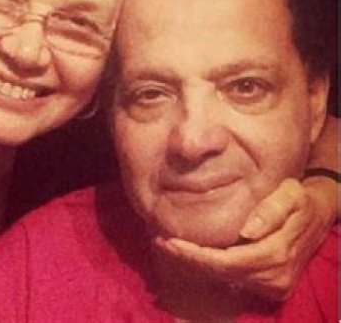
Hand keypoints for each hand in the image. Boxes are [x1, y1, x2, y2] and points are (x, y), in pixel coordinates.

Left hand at [155, 178, 335, 300]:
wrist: (319, 214)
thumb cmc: (300, 198)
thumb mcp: (291, 193)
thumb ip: (270, 210)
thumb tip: (246, 231)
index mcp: (276, 252)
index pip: (226, 261)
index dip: (195, 255)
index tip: (169, 242)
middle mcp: (275, 276)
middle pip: (222, 273)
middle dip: (189, 260)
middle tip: (161, 243)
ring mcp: (276, 285)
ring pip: (226, 279)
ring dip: (198, 264)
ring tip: (171, 246)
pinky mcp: (274, 287)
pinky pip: (236, 280)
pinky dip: (213, 268)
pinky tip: (194, 253)